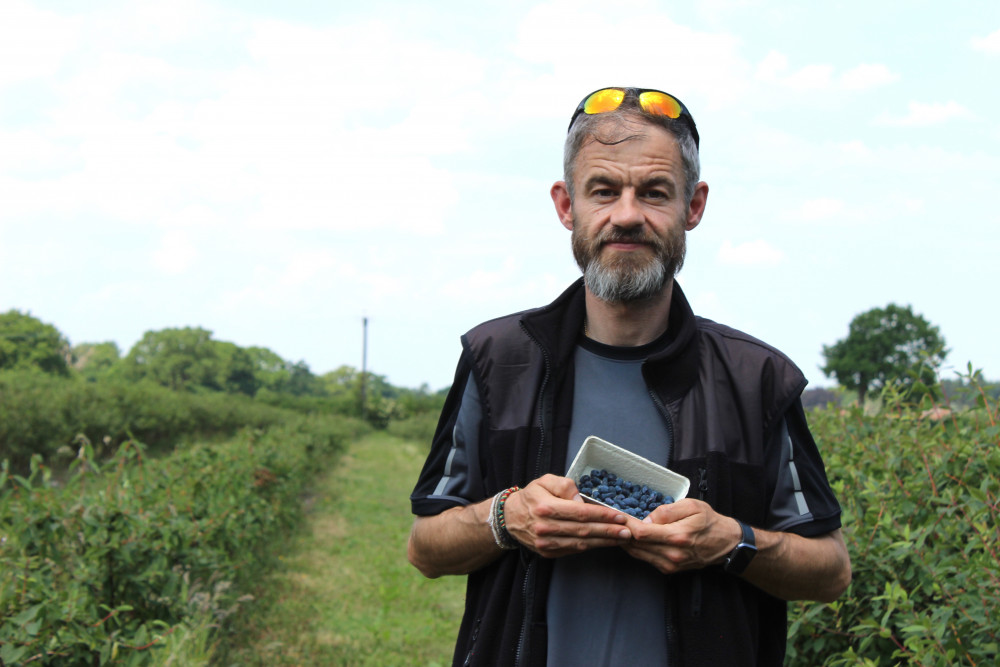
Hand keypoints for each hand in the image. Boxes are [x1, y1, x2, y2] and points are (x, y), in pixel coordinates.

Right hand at [503, 474, 632, 557]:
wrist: (509, 518)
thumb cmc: (531, 496)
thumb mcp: (544, 481)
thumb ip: (564, 485)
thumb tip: (581, 499)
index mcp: (546, 507)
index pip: (581, 512)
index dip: (602, 515)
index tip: (620, 516)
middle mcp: (546, 528)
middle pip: (584, 531)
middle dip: (608, 531)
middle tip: (628, 531)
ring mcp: (546, 543)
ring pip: (581, 544)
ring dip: (603, 542)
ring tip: (621, 538)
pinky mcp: (548, 553)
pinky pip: (573, 550)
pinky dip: (591, 547)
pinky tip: (604, 542)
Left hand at [621, 498, 740, 573]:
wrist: (726, 543)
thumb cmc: (709, 521)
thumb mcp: (692, 506)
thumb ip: (667, 511)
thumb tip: (646, 520)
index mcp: (677, 536)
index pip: (641, 533)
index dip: (625, 523)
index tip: (615, 514)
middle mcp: (672, 554)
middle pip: (636, 544)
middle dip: (621, 532)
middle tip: (611, 520)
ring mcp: (670, 564)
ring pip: (637, 553)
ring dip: (625, 541)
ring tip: (616, 528)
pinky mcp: (669, 569)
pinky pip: (645, 558)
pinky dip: (636, 548)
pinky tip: (631, 538)